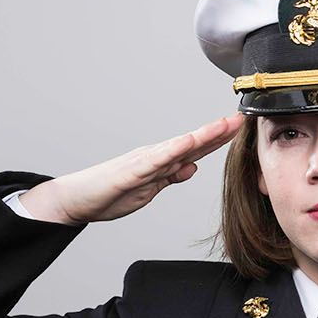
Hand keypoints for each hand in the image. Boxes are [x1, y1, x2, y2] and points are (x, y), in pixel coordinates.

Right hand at [19, 114, 245, 224]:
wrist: (76, 200)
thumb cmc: (109, 194)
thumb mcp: (150, 189)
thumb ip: (171, 176)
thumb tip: (192, 166)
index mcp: (161, 161)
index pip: (196, 148)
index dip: (219, 138)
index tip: (239, 128)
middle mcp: (155, 156)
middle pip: (193, 142)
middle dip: (218, 131)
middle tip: (241, 118)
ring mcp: (143, 162)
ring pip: (179, 146)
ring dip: (202, 135)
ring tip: (224, 125)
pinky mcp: (130, 172)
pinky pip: (156, 161)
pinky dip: (174, 150)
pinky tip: (189, 142)